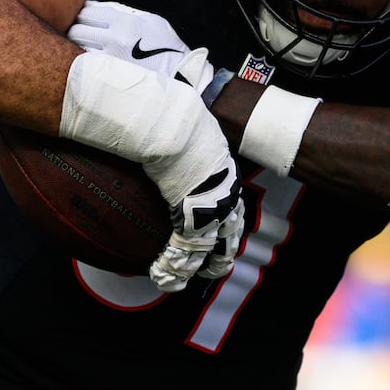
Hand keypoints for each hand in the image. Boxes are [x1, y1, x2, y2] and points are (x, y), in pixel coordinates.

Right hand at [59, 51, 244, 291]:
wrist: (171, 126)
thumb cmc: (171, 119)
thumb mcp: (180, 122)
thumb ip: (173, 127)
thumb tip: (158, 110)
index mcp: (221, 167)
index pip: (230, 195)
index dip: (227, 214)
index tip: (223, 226)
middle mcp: (223, 189)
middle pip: (231, 226)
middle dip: (223, 248)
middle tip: (215, 266)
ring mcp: (212, 207)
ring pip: (211, 246)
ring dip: (199, 266)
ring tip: (183, 279)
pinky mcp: (195, 221)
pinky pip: (186, 253)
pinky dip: (173, 267)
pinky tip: (161, 276)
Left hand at [67, 0, 192, 79]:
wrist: (179, 75)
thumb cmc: (166, 46)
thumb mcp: (151, 20)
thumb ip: (125, 12)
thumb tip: (99, 7)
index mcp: (125, 21)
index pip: (88, 11)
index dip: (81, 12)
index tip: (82, 17)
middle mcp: (115, 38)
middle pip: (77, 27)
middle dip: (74, 27)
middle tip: (77, 31)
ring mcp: (110, 58)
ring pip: (77, 46)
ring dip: (75, 44)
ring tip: (82, 45)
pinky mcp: (109, 75)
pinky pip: (85, 63)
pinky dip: (82, 59)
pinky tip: (87, 60)